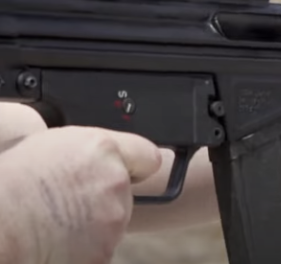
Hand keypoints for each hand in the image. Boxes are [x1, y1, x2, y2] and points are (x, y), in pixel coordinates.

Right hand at [0, 125, 161, 263]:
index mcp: (103, 150)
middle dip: (105, 197)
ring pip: (113, 222)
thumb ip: (92, 150)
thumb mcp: (54, 144)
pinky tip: (58, 241)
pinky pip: (100, 249)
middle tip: (70, 201)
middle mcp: (115, 182)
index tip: (132, 171)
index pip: (148, 157)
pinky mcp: (103, 253)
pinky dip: (84, 249)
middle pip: (125, 193)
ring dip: (95, 224)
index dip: (137, 165)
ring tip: (57, 222)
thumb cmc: (11, 184)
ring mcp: (112, 221)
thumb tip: (107, 157)